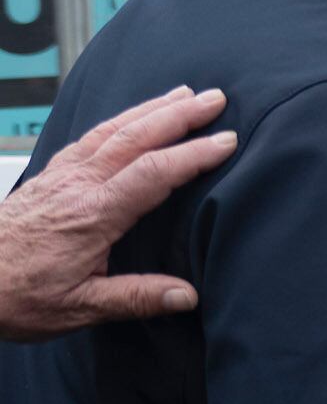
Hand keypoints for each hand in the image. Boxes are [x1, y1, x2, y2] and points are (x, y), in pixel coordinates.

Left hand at [0, 87, 233, 340]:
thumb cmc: (13, 296)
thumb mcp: (76, 309)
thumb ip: (134, 299)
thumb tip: (187, 295)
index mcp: (92, 216)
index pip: (153, 173)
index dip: (193, 154)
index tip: (227, 141)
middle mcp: (76, 187)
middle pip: (134, 138)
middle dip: (179, 115)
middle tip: (215, 98)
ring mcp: (59, 178)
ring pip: (111, 131)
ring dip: (150, 109)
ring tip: (182, 94)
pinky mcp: (47, 178)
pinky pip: (88, 139)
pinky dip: (117, 122)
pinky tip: (128, 120)